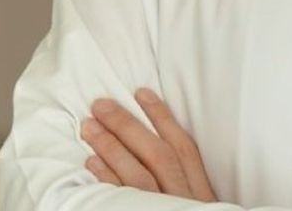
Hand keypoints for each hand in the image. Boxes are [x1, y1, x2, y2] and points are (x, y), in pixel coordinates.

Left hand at [80, 88, 216, 201]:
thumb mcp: (200, 202)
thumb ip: (187, 181)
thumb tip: (157, 143)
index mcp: (202, 191)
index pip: (185, 148)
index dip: (164, 118)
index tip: (142, 93)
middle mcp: (185, 199)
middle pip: (159, 156)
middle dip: (129, 127)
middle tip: (102, 105)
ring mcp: (164, 209)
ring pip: (138, 176)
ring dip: (112, 148)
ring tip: (89, 127)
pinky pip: (122, 200)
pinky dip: (107, 179)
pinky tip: (92, 162)